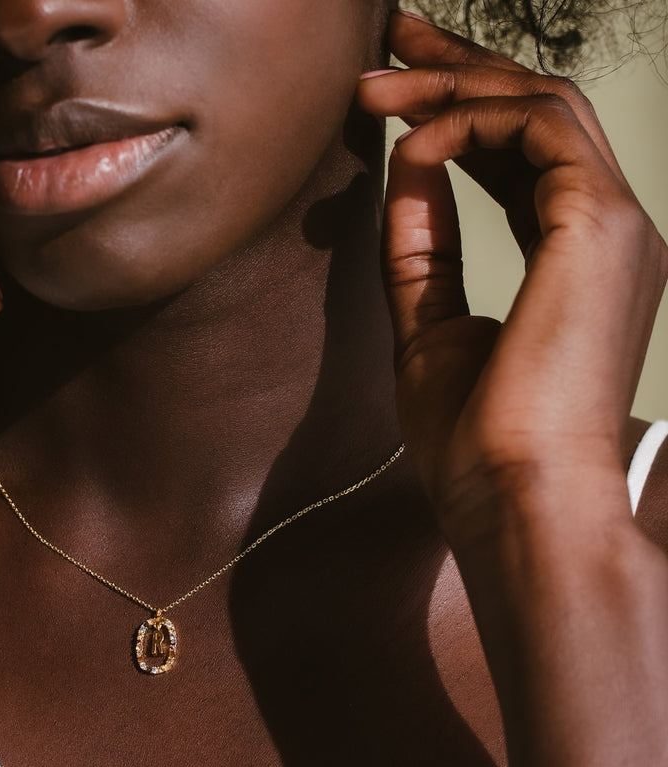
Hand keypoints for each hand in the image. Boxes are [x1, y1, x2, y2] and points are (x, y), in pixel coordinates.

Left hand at [357, 11, 667, 546]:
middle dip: (457, 67)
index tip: (396, 90)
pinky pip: (537, 130)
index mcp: (577, 259)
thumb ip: (423, 247)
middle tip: (388, 39)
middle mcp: (609, 230)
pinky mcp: (605, 224)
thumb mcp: (429, 327)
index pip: (522, 156)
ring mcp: (617, 223)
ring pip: (541, 104)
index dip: (459, 111)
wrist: (513, 496)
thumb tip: (404, 171)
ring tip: (374, 86)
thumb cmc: (476, 439)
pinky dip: (466, 123)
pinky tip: (409, 143)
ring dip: (452, 85)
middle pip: (536, 111)